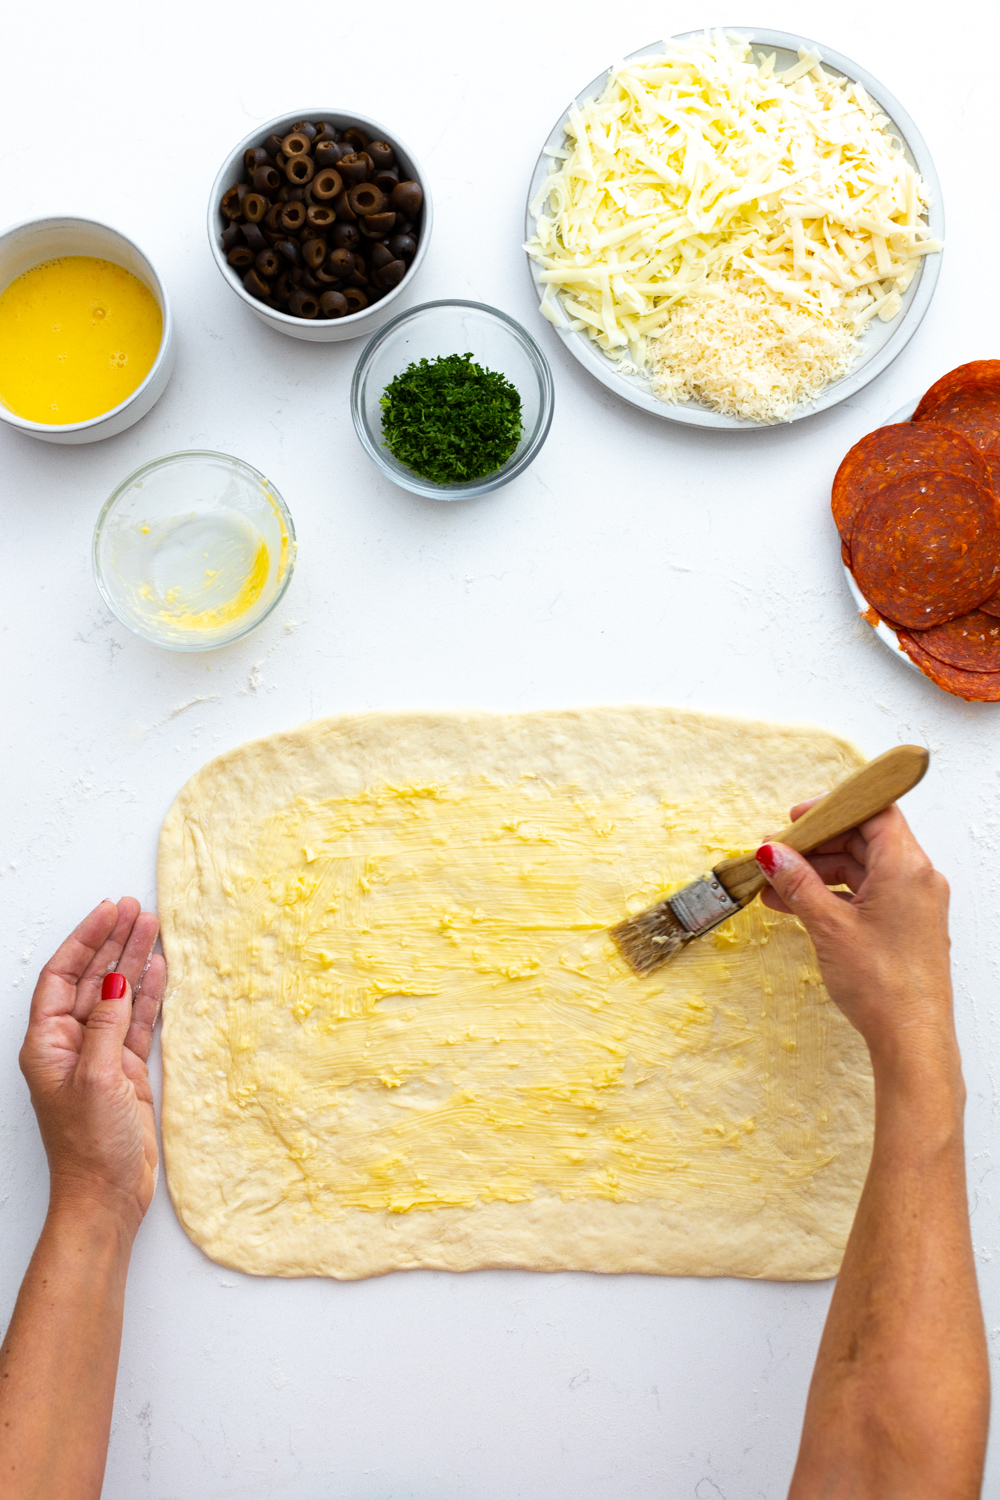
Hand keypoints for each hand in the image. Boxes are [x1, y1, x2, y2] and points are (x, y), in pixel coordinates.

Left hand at [20, 899, 165, 1233]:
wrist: (108, 1195)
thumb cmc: (89, 1147)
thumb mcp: (96, 1080)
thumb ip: (107, 1027)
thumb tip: (118, 983)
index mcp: (47, 1044)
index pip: (63, 976)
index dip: (85, 941)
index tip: (109, 913)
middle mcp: (71, 1044)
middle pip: (93, 979)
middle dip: (114, 943)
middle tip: (137, 911)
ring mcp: (101, 1056)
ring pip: (119, 995)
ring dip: (135, 962)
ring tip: (155, 927)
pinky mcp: (127, 1070)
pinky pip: (139, 1021)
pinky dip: (150, 994)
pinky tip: (161, 969)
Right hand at [755, 804, 955, 1076]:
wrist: (911, 1039)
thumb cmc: (883, 985)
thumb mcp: (828, 926)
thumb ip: (798, 883)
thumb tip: (773, 854)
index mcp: (907, 867)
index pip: (873, 811)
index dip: (834, 808)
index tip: (798, 819)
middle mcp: (917, 879)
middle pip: (864, 839)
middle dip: (817, 845)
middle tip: (777, 853)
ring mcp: (913, 904)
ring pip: (861, 870)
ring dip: (818, 873)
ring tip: (775, 885)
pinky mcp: (905, 926)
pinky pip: (866, 895)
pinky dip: (832, 895)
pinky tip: (796, 906)